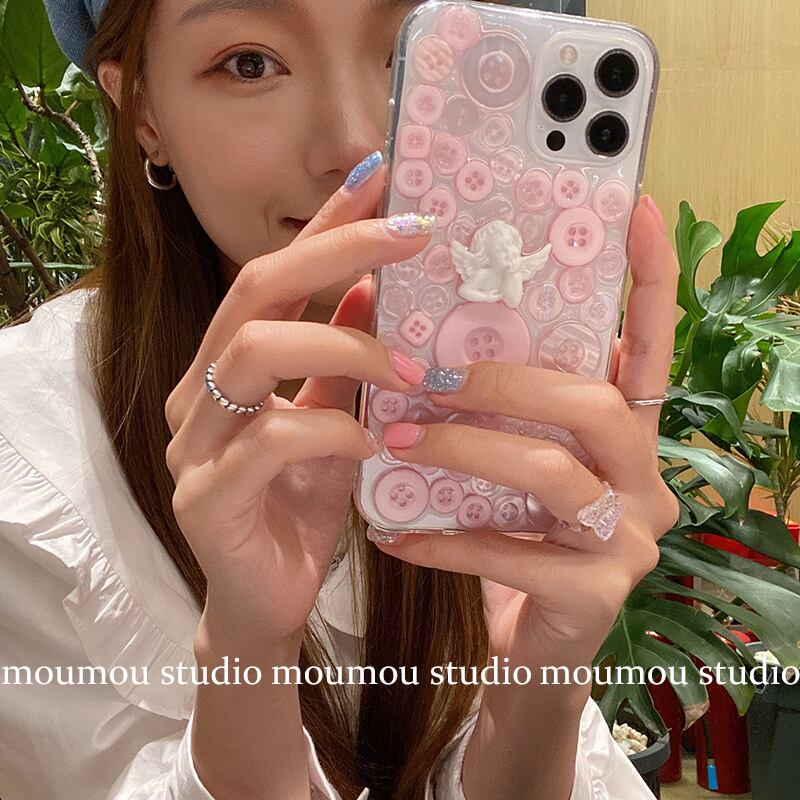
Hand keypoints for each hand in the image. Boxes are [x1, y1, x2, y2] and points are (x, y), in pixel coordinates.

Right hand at [163, 161, 433, 648]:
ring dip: (346, 347)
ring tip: (412, 372)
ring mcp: (193, 443)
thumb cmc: (299, 504)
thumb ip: (343, 361)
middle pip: (255, 291)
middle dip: (337, 252)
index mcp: (227, 365)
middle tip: (415, 237)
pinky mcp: (206, 497)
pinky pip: (270, 438)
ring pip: (253, 352)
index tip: (382, 179)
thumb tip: (377, 287)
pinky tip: (376, 445)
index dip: (325, 224)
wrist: (266, 600)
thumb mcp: (332, 420)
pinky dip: (334, 431)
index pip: (274, 271)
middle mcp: (198, 391)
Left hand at [368, 195, 679, 673]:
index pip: (652, 343)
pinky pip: (512, 553)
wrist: (532, 644)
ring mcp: (629, 539)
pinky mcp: (596, 596)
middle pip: (592, 402)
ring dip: (463, 449)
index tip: (635, 206)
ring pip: (551, 471)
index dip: (650, 277)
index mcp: (628, 432)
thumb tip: (432, 332)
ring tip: (395, 438)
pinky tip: (394, 533)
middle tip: (425, 371)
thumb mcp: (514, 458)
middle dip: (502, 381)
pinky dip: (444, 539)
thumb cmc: (519, 532)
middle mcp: (646, 477)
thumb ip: (502, 405)